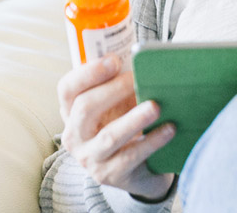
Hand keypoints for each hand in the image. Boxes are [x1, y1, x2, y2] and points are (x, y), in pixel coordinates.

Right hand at [57, 55, 176, 200]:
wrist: (138, 169)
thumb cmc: (126, 126)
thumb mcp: (117, 105)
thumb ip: (122, 85)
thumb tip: (148, 63)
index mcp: (72, 112)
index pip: (67, 89)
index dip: (88, 73)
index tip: (114, 60)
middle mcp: (75, 136)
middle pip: (85, 108)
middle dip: (113, 90)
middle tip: (138, 78)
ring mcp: (90, 158)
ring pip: (109, 136)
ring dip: (134, 119)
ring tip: (156, 106)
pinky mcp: (110, 175)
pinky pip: (131, 157)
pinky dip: (152, 141)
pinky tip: (169, 129)